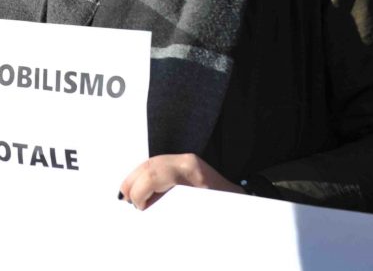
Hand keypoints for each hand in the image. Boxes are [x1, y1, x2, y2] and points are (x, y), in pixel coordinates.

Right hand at [120, 153, 244, 209]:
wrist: (244, 202)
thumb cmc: (228, 207)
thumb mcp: (200, 210)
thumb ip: (169, 208)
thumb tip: (146, 209)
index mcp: (190, 169)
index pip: (153, 173)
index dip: (139, 191)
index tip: (138, 206)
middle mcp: (187, 161)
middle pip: (149, 165)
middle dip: (133, 183)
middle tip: (128, 200)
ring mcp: (186, 160)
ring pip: (151, 163)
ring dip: (137, 179)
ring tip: (131, 195)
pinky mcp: (185, 164)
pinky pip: (159, 166)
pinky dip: (147, 177)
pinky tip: (142, 189)